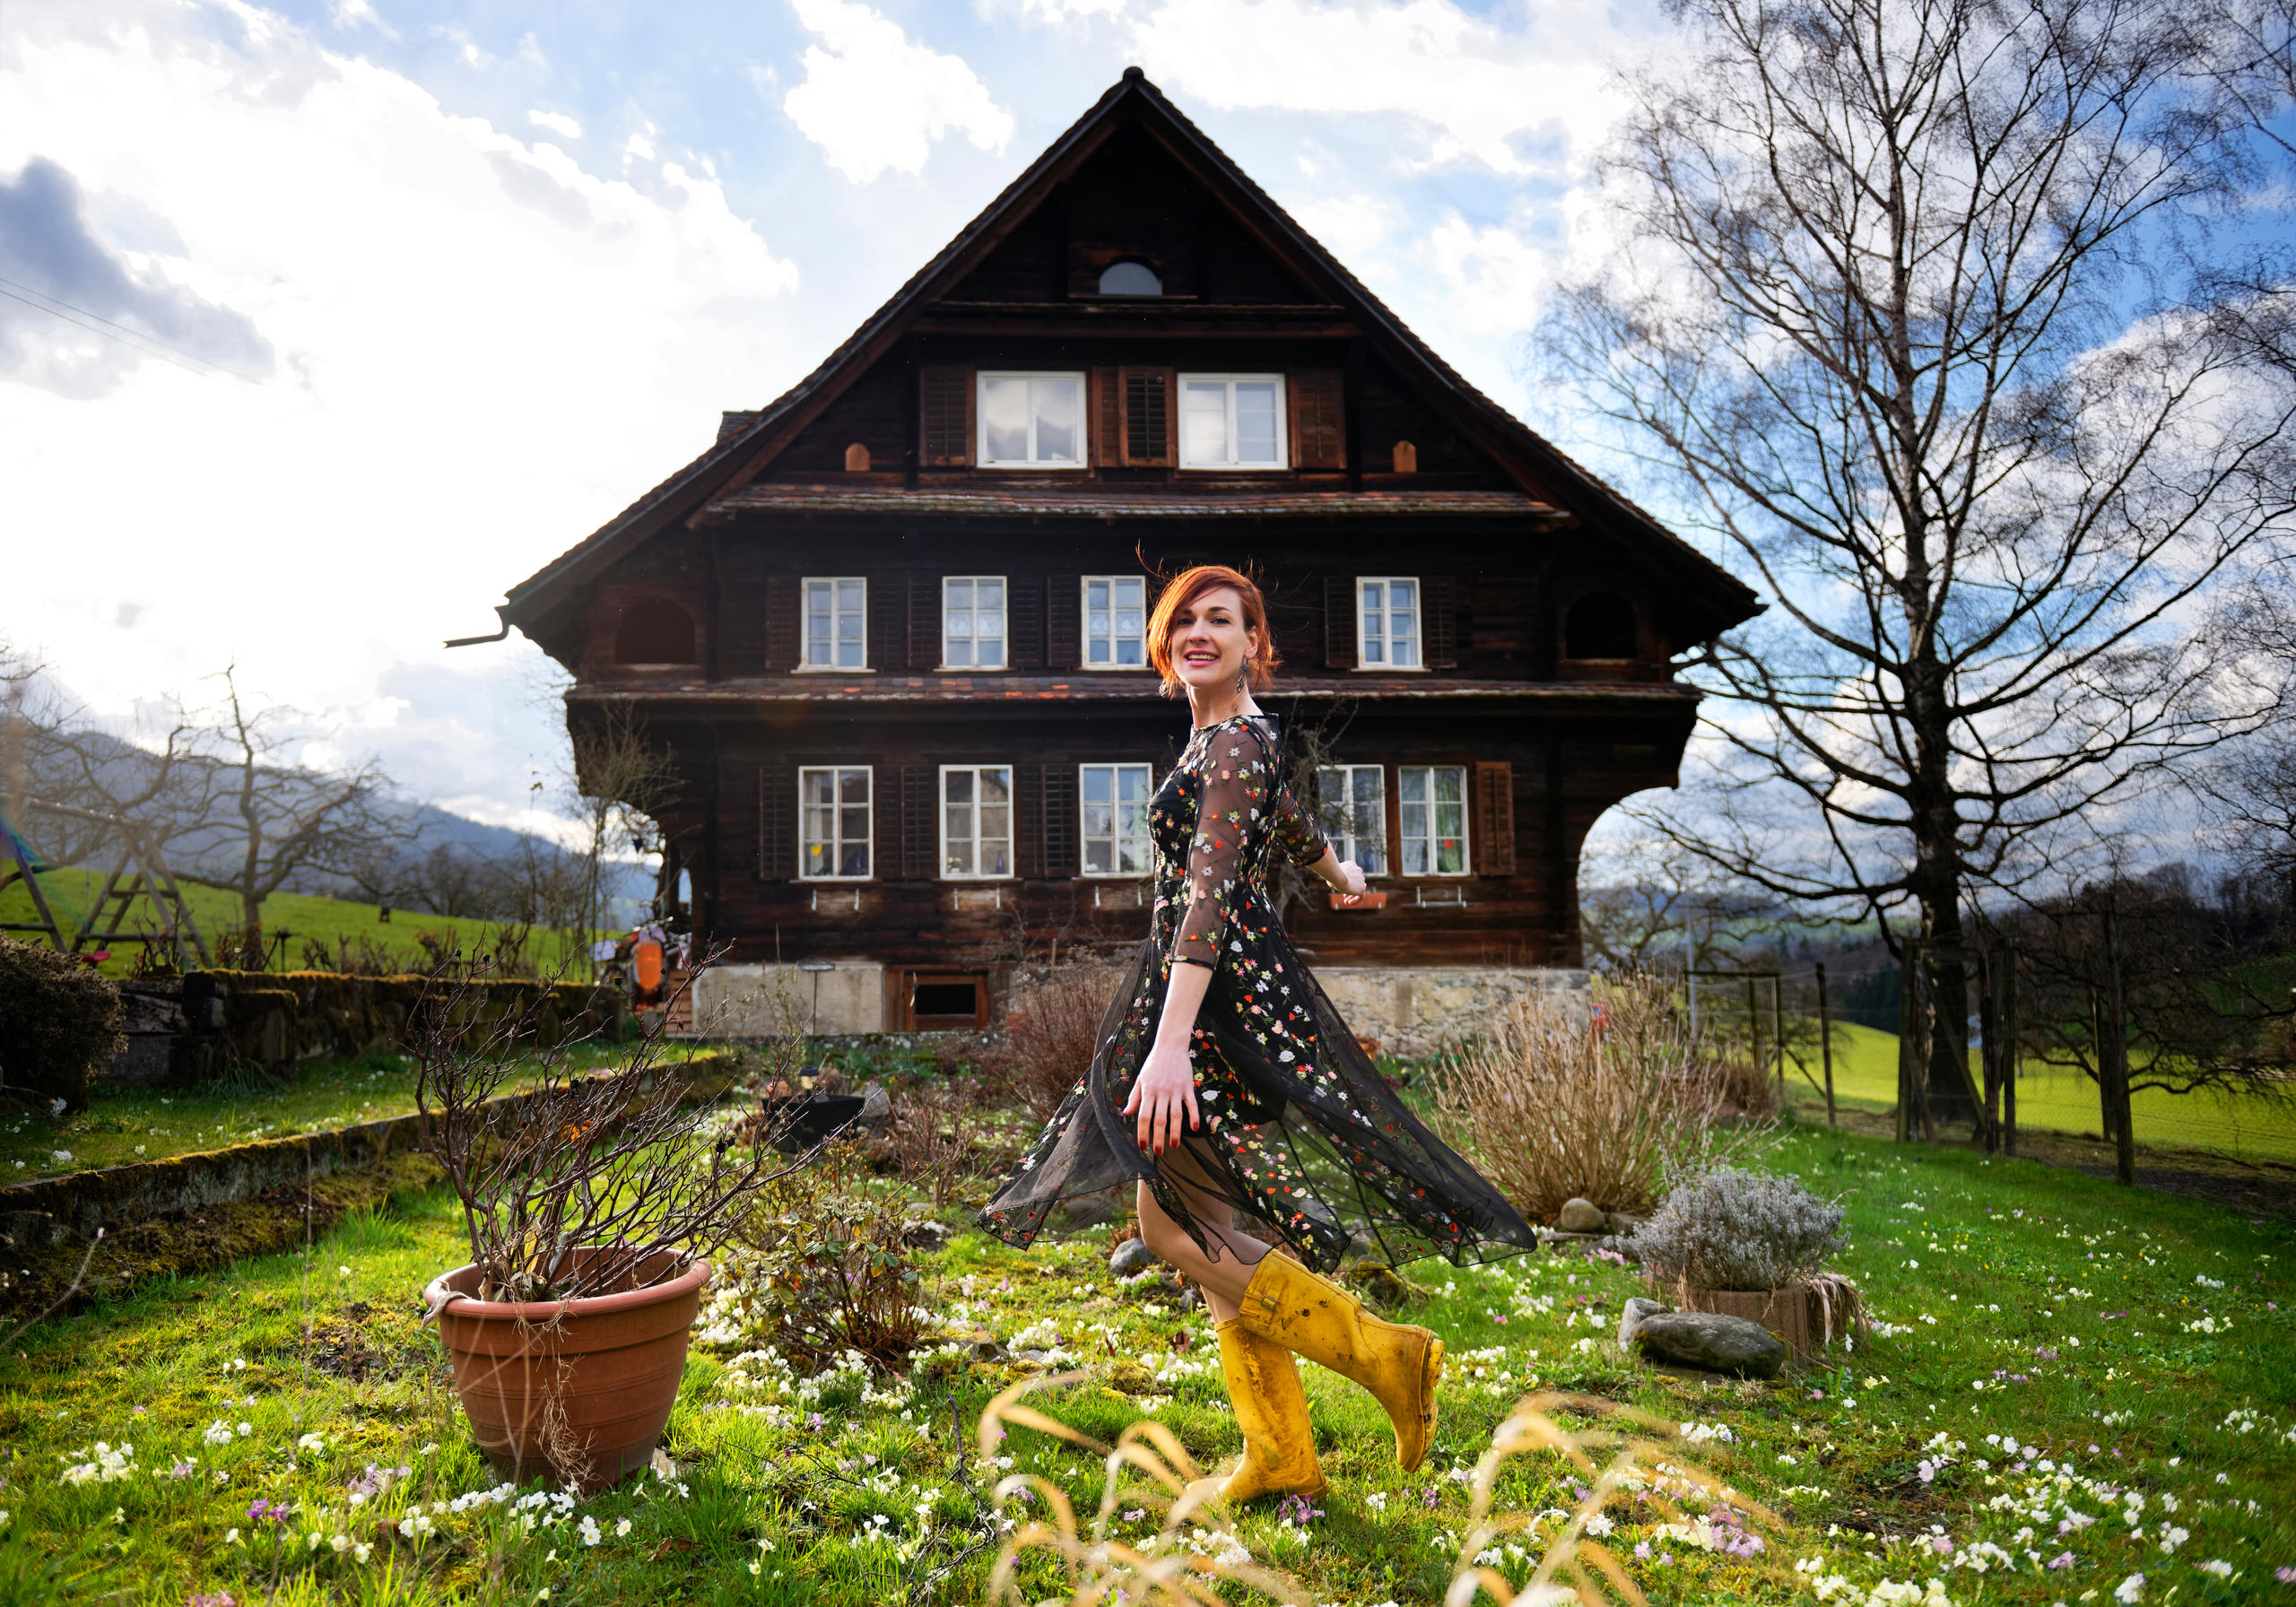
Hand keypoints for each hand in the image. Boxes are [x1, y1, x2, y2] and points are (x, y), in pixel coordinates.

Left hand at [1122, 1039, 1200, 1155]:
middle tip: (1158, 1152)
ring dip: (1175, 1132)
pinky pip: (1192, 1104)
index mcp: (1148, 1091)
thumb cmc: (1153, 1063)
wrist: (1170, 1045)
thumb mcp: (1140, 1079)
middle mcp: (1161, 1092)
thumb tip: (1126, 1113)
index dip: (1143, 1132)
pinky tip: (1194, 1128)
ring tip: (1174, 1146)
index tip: (1143, 1145)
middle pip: (1159, 1119)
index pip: (1144, 1116)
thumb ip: (1134, 1097)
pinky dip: (1194, 1116)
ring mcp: (1176, 1089)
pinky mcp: (1188, 1086)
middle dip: (1158, 1137)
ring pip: (1176, 1115)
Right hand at [1331, 858, 1367, 903]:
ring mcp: (1361, 879)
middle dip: (1350, 888)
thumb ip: (1335, 877)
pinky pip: (1361, 896)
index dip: (1347, 881)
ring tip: (1346, 902)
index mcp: (1352, 865)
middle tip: (1344, 895)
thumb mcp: (1331, 874)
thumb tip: (1332, 882)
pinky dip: (1356, 900)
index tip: (1341, 887)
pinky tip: (1349, 903)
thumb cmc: (1332, 874)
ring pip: (1358, 889)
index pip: (1352, 873)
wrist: (1338, 876)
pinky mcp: (1362, 888)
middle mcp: (1358, 870)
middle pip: (1356, 881)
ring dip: (1352, 895)